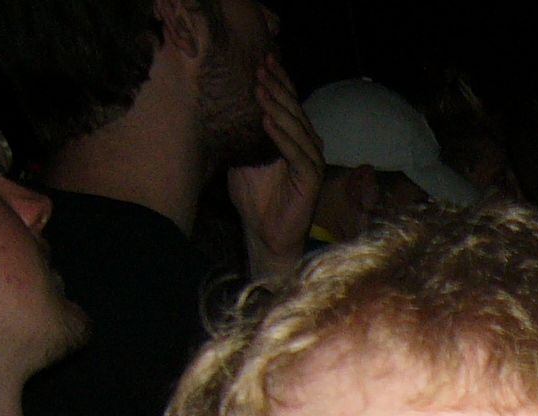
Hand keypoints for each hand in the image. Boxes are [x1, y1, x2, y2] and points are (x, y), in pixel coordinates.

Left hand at [228, 53, 323, 282]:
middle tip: (260, 68)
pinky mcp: (311, 181)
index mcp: (293, 139)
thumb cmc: (254, 199)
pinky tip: (267, 122)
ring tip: (260, 89)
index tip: (262, 60)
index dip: (278, 81)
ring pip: (298, 128)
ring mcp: (311, 163)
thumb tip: (226, 107)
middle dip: (277, 88)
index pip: (288, 104)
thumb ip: (243, 134)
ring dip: (278, 108)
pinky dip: (283, 137)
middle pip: (295, 111)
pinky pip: (298, 154)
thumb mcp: (242, 157)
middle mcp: (307, 147)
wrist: (264, 234)